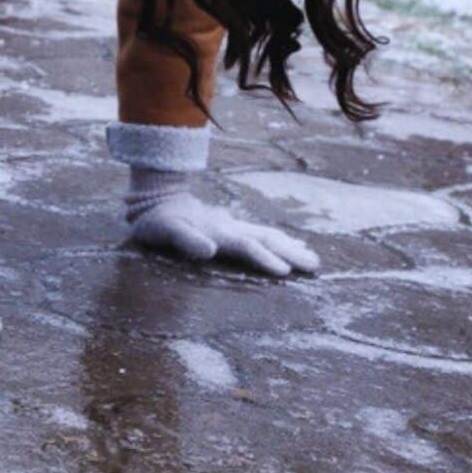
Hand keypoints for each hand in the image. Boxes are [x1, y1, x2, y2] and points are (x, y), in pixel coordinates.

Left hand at [125, 169, 319, 276]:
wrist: (157, 200)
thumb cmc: (157, 222)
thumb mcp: (165, 230)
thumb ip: (185, 239)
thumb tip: (210, 249)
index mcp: (218, 231)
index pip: (247, 245)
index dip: (265, 258)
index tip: (285, 272)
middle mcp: (231, 227)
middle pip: (266, 239)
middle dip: (290, 253)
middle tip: (315, 266)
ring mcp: (234, 226)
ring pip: (269, 235)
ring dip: (291, 247)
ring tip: (313, 260)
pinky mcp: (233, 228)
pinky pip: (263, 234)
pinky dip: (282, 240)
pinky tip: (295, 244)